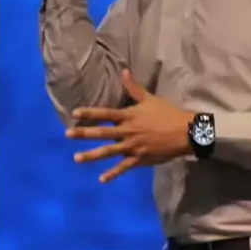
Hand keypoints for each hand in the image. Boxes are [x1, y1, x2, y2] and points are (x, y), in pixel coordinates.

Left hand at [66, 70, 193, 182]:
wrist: (183, 132)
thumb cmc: (166, 113)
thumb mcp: (149, 98)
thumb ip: (134, 87)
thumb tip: (124, 70)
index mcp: (129, 116)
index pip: (106, 113)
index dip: (90, 113)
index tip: (74, 113)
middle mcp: (128, 131)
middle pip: (102, 132)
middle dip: (84, 133)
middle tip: (67, 134)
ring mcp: (132, 147)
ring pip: (108, 152)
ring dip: (91, 155)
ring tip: (76, 158)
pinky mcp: (139, 159)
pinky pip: (123, 168)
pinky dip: (113, 174)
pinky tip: (101, 179)